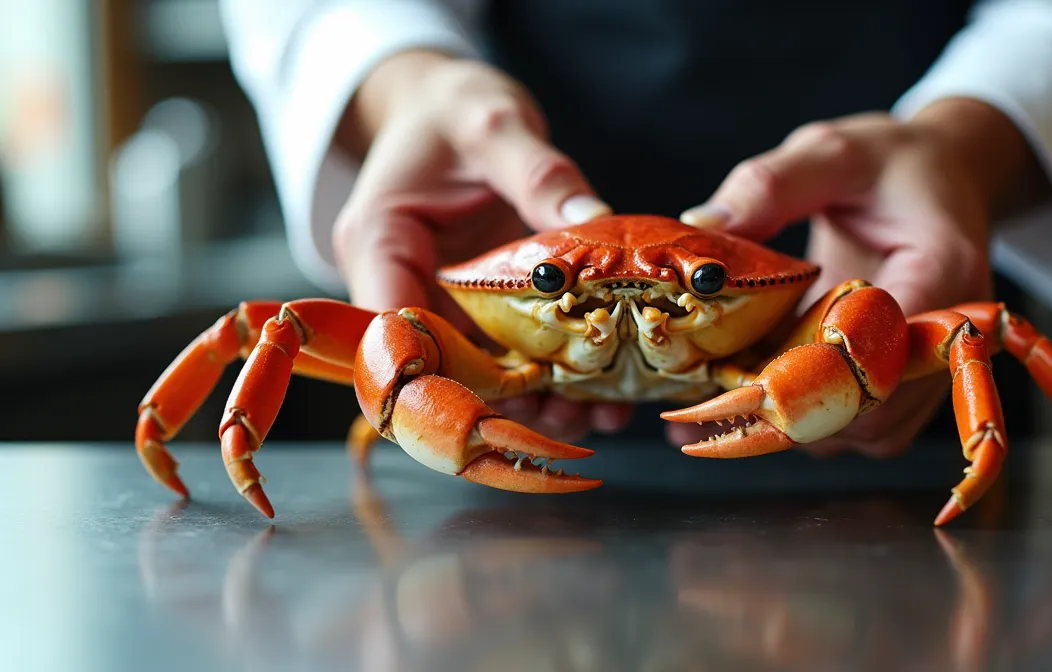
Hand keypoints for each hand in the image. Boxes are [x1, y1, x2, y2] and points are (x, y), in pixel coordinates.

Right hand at [331, 49, 631, 441]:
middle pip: (439, 365)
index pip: (393, 327)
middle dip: (504, 400)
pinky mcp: (478, 303)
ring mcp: (441, 298)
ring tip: (598, 415)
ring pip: (479, 370)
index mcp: (379, 240)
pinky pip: (509, 349)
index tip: (510, 399)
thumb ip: (538, 173)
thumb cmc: (453, 107)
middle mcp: (401, 281)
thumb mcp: (494, 124)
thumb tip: (591, 220)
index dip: (443, 374)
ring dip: (536, 397)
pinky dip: (551, 371)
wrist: (444, 104)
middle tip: (571, 418)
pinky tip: (601, 389)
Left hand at [673, 98, 1047, 456]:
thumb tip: (702, 226)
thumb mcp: (831, 152)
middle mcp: (948, 337)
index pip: (880, 350)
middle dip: (789, 407)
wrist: (943, 175)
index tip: (738, 366)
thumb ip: (771, 185)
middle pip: (872, 410)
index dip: (807, 369)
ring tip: (721, 393)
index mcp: (942, 270)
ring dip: (793, 420)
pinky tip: (755, 389)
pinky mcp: (905, 386)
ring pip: (862, 432)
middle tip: (712, 389)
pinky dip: (806, 418)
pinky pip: (858, 426)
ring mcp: (931, 370)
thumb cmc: (890, 163)